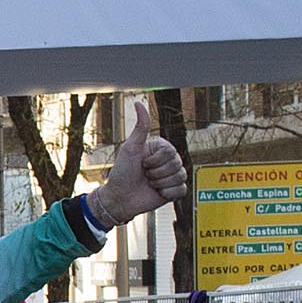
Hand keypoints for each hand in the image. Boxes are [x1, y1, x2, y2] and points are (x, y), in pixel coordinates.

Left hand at [90, 99, 189, 226]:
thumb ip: (140, 128)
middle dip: (157, 173)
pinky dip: (167, 193)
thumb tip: (138, 103)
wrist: (120, 199)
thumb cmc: (122, 173)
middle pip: (177, 164)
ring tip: (149, 184)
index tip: (142, 163)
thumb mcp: (130, 148)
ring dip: (160, 183)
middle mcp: (168, 160)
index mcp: (160, 149)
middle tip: (144, 175)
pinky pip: (182, 190)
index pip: (170, 152)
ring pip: (180, 176)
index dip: (154, 161)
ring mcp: (172, 175)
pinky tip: (157, 193)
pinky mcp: (174, 191)